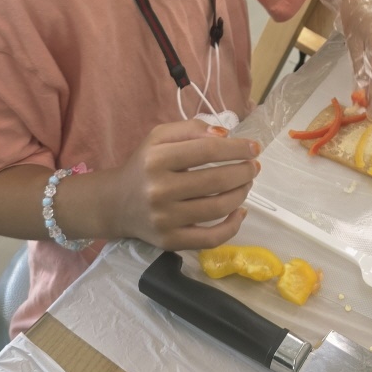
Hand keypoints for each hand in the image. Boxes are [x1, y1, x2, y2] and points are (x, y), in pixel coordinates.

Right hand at [104, 120, 258, 250]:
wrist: (116, 203)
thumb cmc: (144, 165)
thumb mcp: (158, 137)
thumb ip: (190, 129)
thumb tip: (224, 135)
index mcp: (156, 159)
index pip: (207, 151)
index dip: (237, 148)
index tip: (254, 148)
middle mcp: (159, 190)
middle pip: (216, 180)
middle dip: (244, 171)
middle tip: (254, 167)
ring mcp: (165, 219)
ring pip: (217, 208)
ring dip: (241, 194)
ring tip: (246, 184)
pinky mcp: (170, 241)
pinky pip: (210, 239)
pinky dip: (232, 226)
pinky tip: (240, 212)